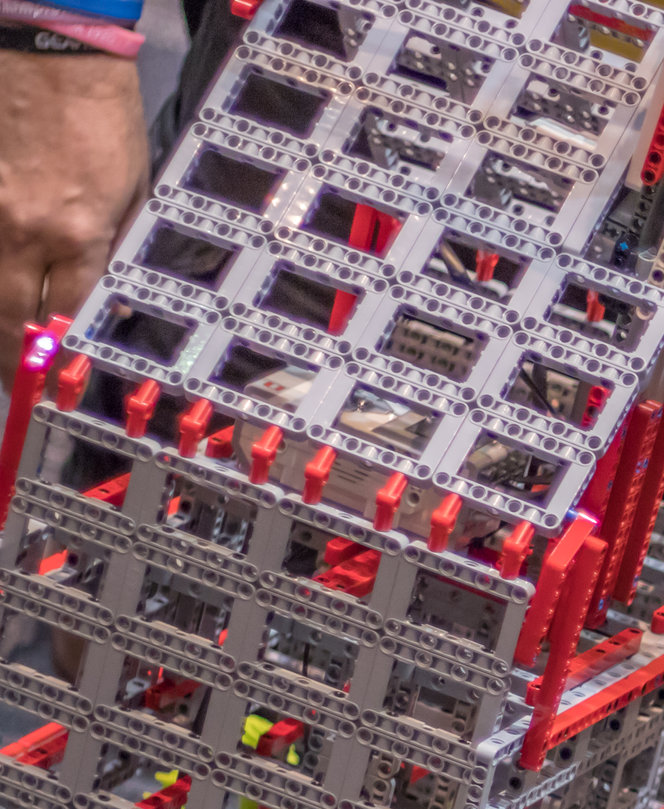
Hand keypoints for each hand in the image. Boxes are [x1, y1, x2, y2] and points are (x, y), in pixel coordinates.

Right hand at [0, 52, 148, 353]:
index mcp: (78, 234)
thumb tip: (118, 304)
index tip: (64, 383)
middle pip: (10, 320)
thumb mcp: (134, 189)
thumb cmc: (101, 117)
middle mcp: (23, 232)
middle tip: (20, 386)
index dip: (65, 359)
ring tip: (2, 360)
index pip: (71, 318)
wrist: (45, 50)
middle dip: (15, 363)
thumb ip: (122, 250)